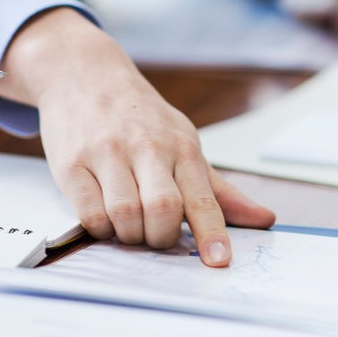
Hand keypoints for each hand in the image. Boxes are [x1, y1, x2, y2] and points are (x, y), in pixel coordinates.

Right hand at [0, 9, 274, 267]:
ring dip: (129, 235)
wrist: (84, 74)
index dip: (212, 234)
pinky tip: (104, 217)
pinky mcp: (72, 164)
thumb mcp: (183, 143)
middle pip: (163, 209)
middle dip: (161, 238)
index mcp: (181, 147)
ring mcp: (107, 153)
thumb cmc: (140, 118)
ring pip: (125, 214)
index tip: (218, 262)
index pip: (202, 198)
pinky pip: (90, 213)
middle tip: (155, 236)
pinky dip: (101, 228)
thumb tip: (265, 220)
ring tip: (129, 226)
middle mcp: (146, 147)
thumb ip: (218, 189)